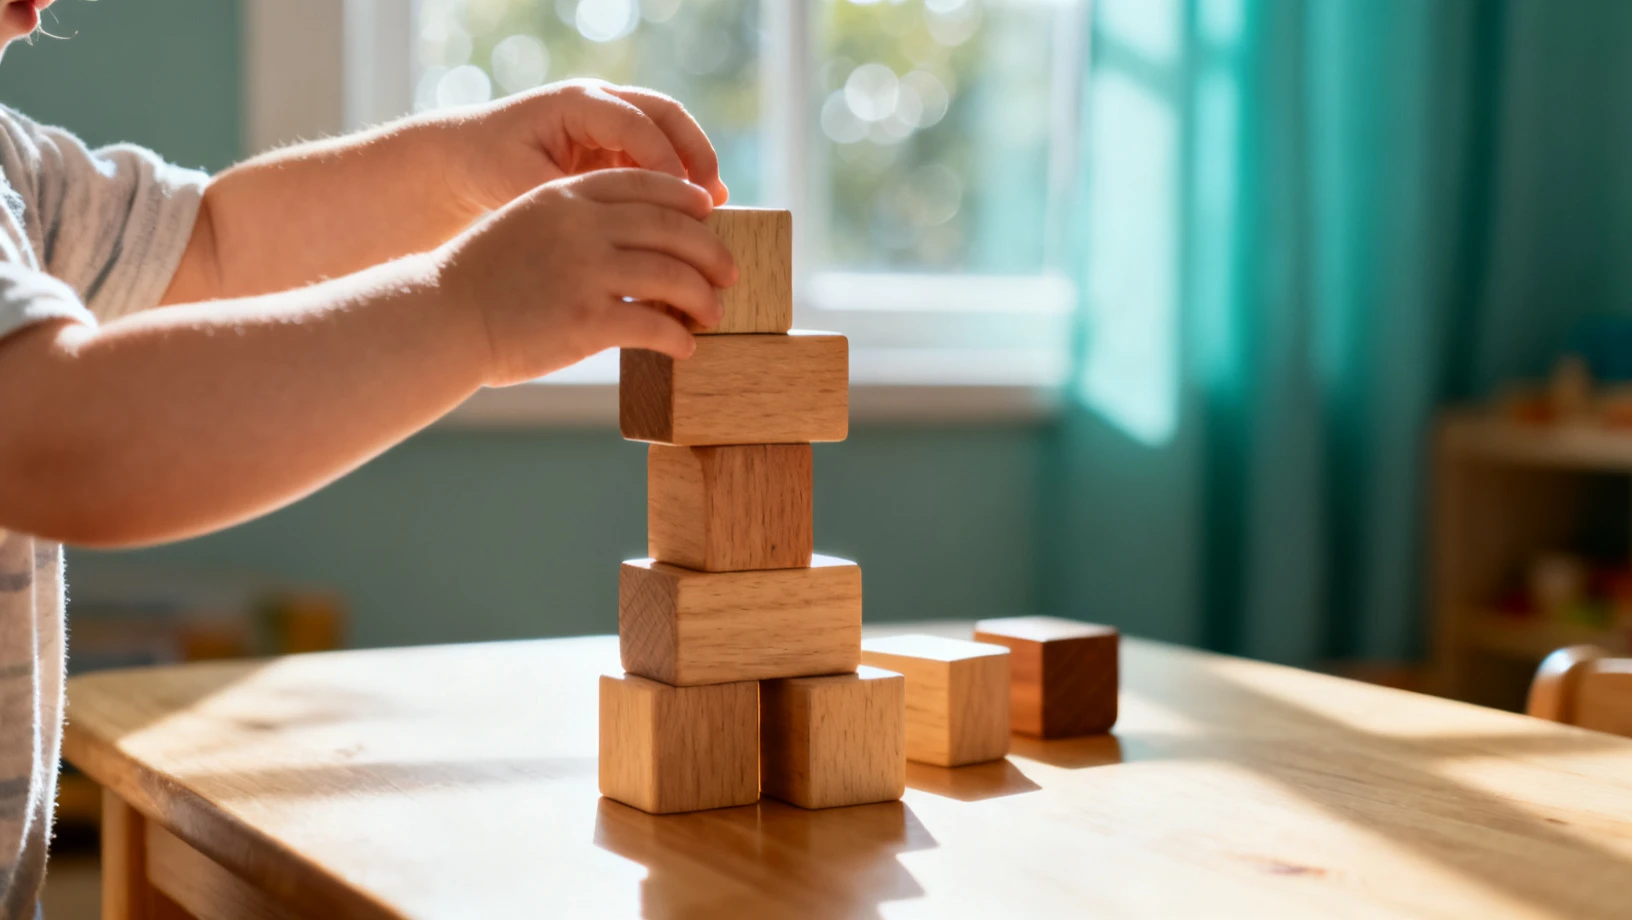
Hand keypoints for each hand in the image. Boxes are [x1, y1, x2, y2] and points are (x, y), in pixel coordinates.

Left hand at [435, 79, 729, 220]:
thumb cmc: (489, 166)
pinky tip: (686, 217)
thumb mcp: (523, 185)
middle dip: (695, 154)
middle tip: (713, 198)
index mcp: (576, 102)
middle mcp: (599, 101)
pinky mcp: (613, 144)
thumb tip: (620, 225)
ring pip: (668, 134)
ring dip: (691, 168)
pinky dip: (675, 181)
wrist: (466, 158)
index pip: (637, 123)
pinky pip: (656, 156)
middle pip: (666, 114)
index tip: (685, 203)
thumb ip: (574, 199)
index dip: (666, 162)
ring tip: (711, 209)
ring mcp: (609, 120)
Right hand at [435, 169, 735, 386]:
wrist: (440, 319)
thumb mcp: (525, 223)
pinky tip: (684, 348)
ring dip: (703, 297)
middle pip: (672, 228)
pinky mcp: (585, 320)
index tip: (709, 213)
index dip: (686, 198)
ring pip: (673, 276)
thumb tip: (634, 238)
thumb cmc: (483, 280)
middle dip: (710, 252)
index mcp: (565, 196)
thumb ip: (575, 220)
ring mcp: (584, 271)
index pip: (646, 185)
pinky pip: (654, 326)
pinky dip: (678, 338)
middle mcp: (580, 226)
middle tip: (729, 272)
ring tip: (714, 313)